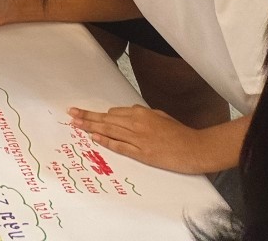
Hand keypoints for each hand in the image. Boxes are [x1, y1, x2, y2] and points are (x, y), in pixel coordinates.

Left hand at [68, 105, 210, 173]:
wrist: (196, 148)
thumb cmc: (180, 132)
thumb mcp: (160, 116)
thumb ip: (142, 115)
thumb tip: (129, 114)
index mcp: (141, 113)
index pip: (114, 113)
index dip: (99, 115)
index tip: (85, 113)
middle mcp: (137, 123)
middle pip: (106, 119)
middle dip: (87, 117)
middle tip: (71, 114)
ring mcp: (138, 139)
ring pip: (109, 130)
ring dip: (90, 127)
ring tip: (76, 124)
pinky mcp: (142, 153)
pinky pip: (119, 146)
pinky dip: (106, 141)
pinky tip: (94, 138)